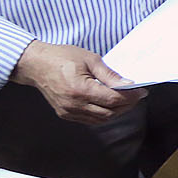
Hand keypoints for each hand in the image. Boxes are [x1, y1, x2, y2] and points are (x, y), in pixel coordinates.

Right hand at [10, 40, 143, 124]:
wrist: (36, 64)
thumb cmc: (61, 57)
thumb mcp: (90, 59)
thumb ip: (110, 75)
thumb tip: (128, 84)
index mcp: (80, 90)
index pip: (113, 100)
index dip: (130, 97)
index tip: (141, 91)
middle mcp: (74, 105)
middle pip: (109, 113)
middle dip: (126, 105)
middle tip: (136, 95)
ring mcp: (68, 112)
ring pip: (100, 119)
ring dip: (116, 112)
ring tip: (125, 100)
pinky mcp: (65, 114)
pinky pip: (89, 120)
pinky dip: (103, 114)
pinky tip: (109, 105)